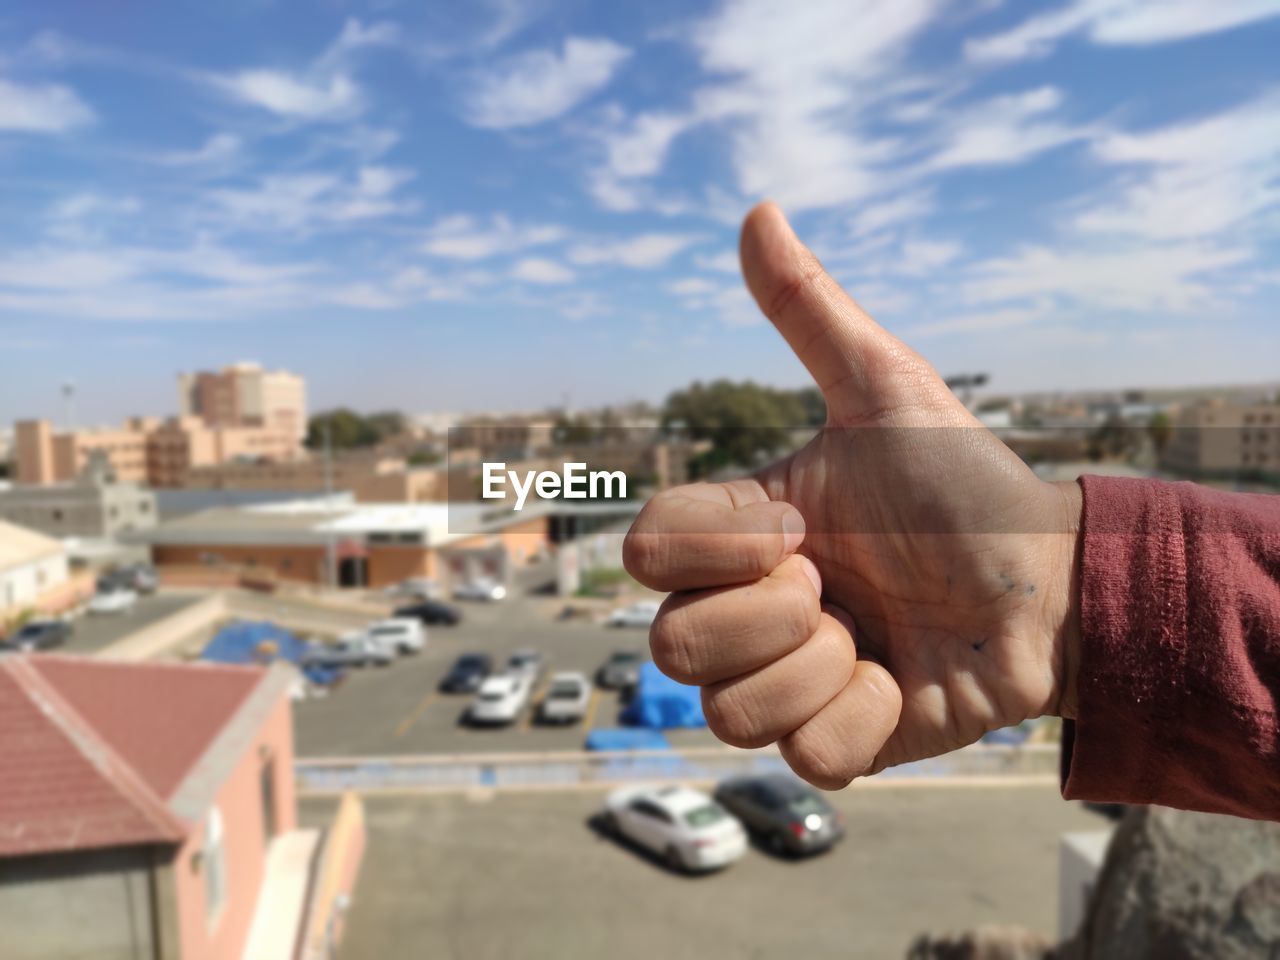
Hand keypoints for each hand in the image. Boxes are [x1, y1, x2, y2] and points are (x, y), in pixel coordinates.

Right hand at [624, 203, 1082, 788]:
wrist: (1052, 582)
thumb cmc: (962, 483)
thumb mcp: (885, 392)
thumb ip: (811, 313)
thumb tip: (757, 209)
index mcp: (739, 537)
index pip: (647, 553)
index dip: (719, 547)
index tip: (802, 526)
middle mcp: (746, 613)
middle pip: (672, 646)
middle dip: (771, 616)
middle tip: (841, 586)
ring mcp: (787, 683)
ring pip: (727, 713)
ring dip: (820, 667)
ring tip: (875, 637)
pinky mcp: (835, 743)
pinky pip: (802, 758)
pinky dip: (861, 720)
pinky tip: (898, 682)